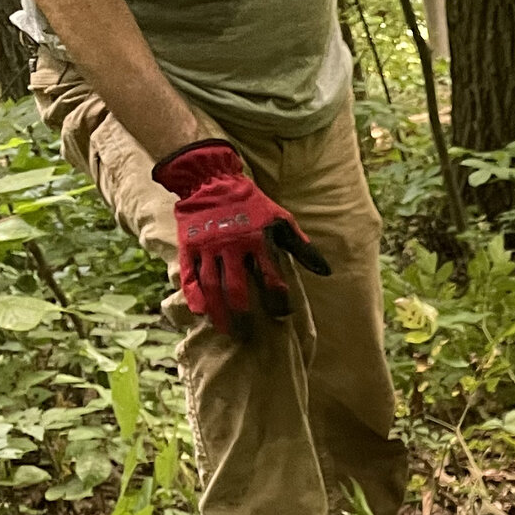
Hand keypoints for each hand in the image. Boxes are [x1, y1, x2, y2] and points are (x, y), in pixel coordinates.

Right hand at [151, 141, 331, 337]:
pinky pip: (189, 274)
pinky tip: (199, 312)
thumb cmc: (250, 203)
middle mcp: (230, 245)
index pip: (271, 276)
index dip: (278, 298)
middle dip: (243, 313)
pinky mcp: (188, 245)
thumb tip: (326, 271)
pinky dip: (193, 294)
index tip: (282, 314)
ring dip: (218, 310)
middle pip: (237, 288)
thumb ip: (301, 246)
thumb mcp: (280, 219)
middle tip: (248, 334)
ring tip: (226, 330)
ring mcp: (207, 246)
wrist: (210, 179)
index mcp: (256, 240)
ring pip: (212, 285)